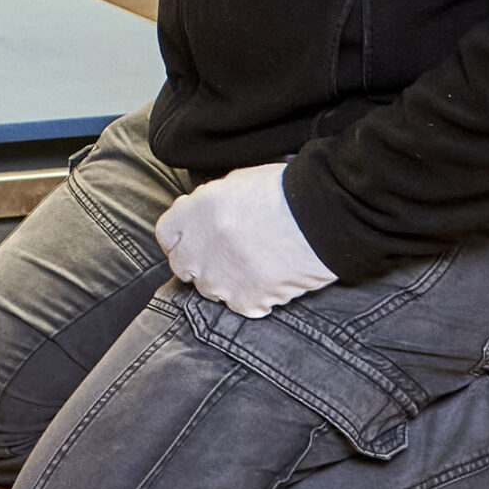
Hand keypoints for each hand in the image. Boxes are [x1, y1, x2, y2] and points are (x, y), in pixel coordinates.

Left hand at [156, 163, 336, 318]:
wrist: (321, 213)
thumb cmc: (284, 191)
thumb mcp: (234, 183)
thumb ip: (209, 205)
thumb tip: (202, 219)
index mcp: (192, 213)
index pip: (166, 235)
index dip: (183, 236)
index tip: (197, 239)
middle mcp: (198, 248)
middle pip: (182, 265)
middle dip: (200, 260)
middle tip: (229, 253)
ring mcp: (219, 278)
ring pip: (210, 288)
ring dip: (226, 280)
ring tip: (256, 264)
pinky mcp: (246, 301)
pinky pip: (242, 305)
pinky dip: (256, 296)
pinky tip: (272, 278)